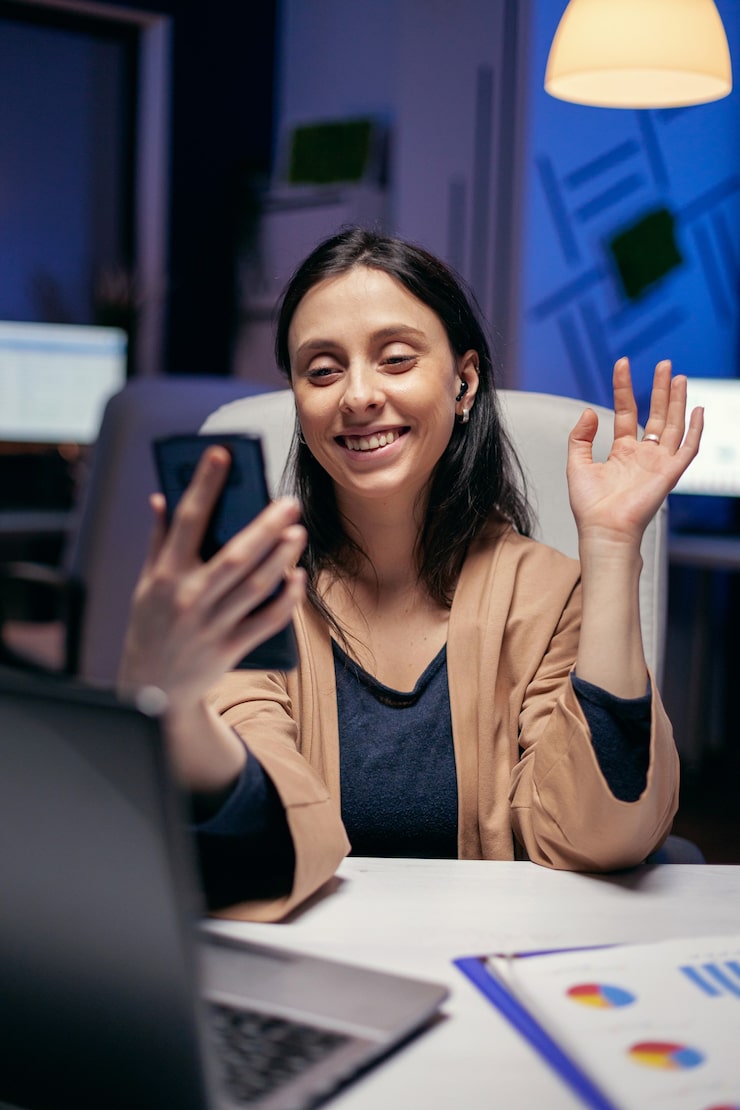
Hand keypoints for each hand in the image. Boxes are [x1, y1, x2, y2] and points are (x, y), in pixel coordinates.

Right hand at [118, 444, 306, 709]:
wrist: (152, 690)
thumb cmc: (152, 626)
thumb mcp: (145, 584)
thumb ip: (157, 541)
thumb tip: (161, 498)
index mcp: (165, 575)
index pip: (187, 520)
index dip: (204, 484)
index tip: (222, 454)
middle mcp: (189, 598)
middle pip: (234, 555)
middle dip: (264, 527)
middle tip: (289, 503)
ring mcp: (211, 625)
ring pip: (255, 586)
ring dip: (281, 559)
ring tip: (298, 533)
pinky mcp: (230, 648)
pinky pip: (266, 621)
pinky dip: (285, 599)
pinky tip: (298, 576)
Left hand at [566, 357, 703, 550]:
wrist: (602, 529)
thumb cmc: (590, 506)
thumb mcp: (576, 464)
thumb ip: (580, 437)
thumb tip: (590, 410)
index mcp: (622, 453)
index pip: (627, 411)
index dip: (624, 388)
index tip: (622, 364)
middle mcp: (643, 455)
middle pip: (657, 414)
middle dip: (660, 388)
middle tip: (664, 363)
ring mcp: (659, 463)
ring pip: (674, 425)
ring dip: (677, 400)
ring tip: (677, 376)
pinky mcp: (670, 473)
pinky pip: (688, 448)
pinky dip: (696, 429)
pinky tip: (698, 409)